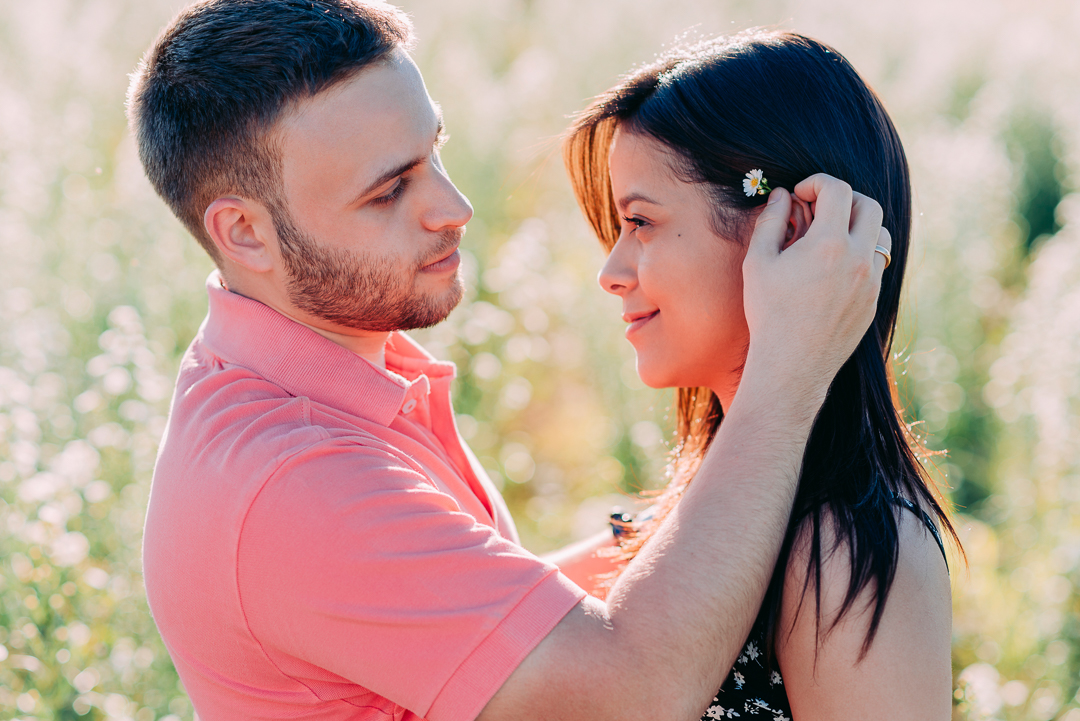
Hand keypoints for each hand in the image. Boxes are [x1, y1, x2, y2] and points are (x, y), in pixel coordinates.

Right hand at [741, 173, 889, 403]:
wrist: (792, 365)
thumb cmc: (769, 313)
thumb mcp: (758, 262)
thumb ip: (771, 221)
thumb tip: (782, 195)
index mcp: (830, 244)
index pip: (838, 190)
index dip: (816, 183)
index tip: (799, 194)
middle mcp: (859, 258)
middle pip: (869, 205)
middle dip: (843, 199)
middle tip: (818, 209)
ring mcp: (871, 281)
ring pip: (880, 234)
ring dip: (858, 225)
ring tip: (830, 237)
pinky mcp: (873, 300)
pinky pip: (875, 264)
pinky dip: (858, 254)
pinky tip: (831, 268)